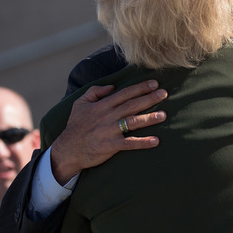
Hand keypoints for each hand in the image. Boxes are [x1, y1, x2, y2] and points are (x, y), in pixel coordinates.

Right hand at [49, 80, 166, 183]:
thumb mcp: (80, 104)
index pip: (124, 93)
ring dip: (149, 118)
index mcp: (102, 106)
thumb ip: (95, 92)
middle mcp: (107, 116)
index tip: (154, 83)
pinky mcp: (110, 146)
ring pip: (132, 122)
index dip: (140, 88)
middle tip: (164, 93)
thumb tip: (112, 86)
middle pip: (132, 105)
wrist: (67, 150)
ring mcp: (109, 131)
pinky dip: (142, 142)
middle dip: (149, 98)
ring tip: (164, 115)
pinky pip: (129, 143)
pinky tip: (155, 141)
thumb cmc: (75, 126)